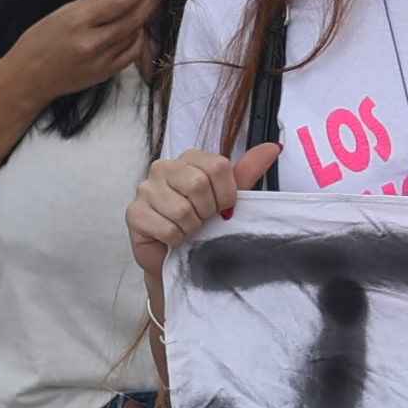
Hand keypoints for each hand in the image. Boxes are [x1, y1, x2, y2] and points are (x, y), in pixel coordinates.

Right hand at [6, 0, 163, 112]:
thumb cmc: (40, 41)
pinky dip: (137, 38)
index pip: (118, 2)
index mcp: (77, 22)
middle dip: (147, 0)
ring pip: (134, 34)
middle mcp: (92, 42)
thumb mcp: (63, 12)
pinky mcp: (106, 74)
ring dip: (143, 17)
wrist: (30, 77)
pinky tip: (136, 28)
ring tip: (144, 3)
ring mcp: (101, 61)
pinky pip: (132, 53)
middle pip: (132, 18)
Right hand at [128, 140, 273, 275]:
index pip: (217, 166)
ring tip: (187, 230)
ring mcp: (145, 189)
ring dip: (191, 228)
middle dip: (207, 212)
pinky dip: (177, 240)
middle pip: (198, 184)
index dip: (226, 194)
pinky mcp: (134, 213)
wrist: (181, 259)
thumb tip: (273, 147)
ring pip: (182, 209)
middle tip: (202, 220)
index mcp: (189, 159)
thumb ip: (248, 172)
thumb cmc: (204, 226)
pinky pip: (167, 228)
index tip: (222, 207)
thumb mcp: (229, 197)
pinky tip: (173, 239)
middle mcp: (164, 168)